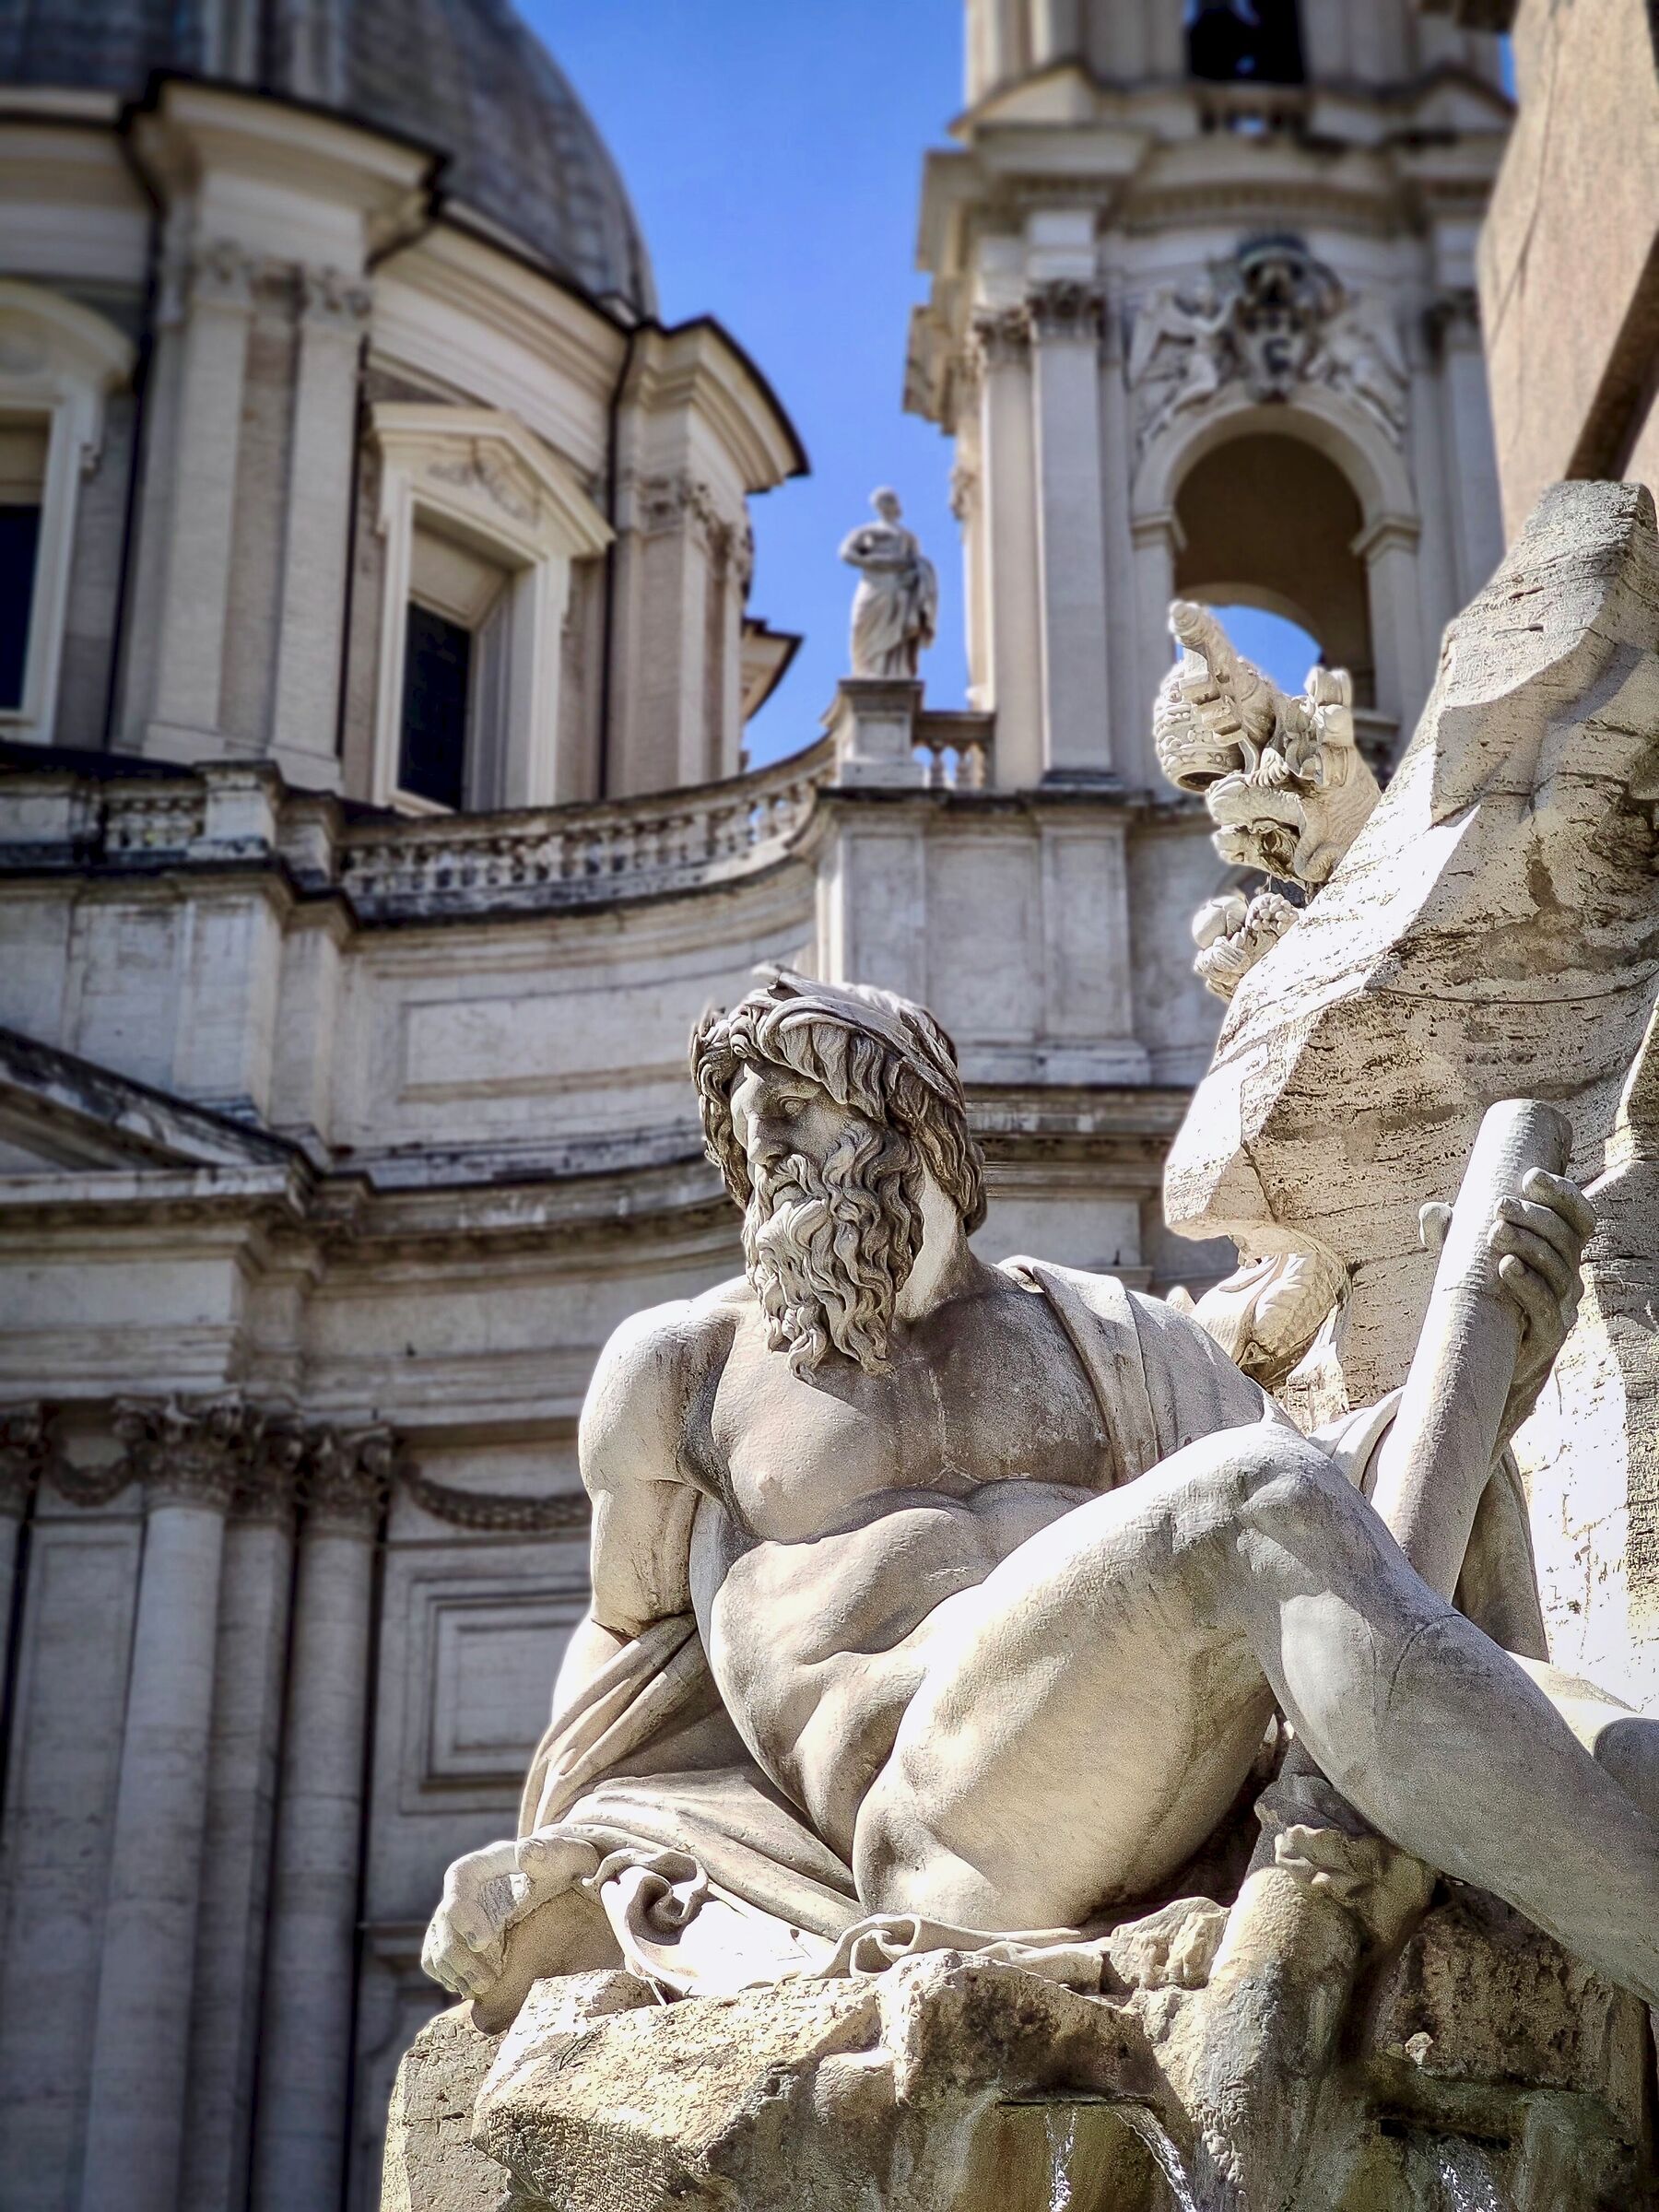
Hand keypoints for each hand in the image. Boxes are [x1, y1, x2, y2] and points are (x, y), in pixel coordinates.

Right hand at [420, 1831, 595, 2000]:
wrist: (553, 1883)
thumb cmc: (560, 1867)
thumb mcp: (565, 1855)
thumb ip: (551, 1852)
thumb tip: (526, 1852)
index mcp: (480, 1865)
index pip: (459, 1883)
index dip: (464, 1915)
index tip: (484, 1942)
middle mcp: (460, 1890)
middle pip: (443, 1922)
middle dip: (460, 1956)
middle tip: (487, 1983)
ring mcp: (454, 1916)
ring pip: (436, 1945)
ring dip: (454, 1972)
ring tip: (482, 1989)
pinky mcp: (454, 1938)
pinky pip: (435, 1960)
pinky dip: (448, 1976)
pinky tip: (469, 1988)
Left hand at [1420, 1168, 1594, 1436]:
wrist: (1485, 1359)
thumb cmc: (1480, 1298)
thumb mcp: (1464, 1260)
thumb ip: (1452, 1235)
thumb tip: (1433, 1211)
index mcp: (1557, 1250)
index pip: (1577, 1215)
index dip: (1562, 1193)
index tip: (1530, 1176)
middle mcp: (1568, 1275)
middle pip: (1566, 1237)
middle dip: (1535, 1216)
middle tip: (1500, 1206)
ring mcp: (1563, 1306)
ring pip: (1560, 1268)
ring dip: (1529, 1245)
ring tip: (1496, 1232)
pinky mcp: (1549, 1335)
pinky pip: (1547, 1308)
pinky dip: (1527, 1285)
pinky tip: (1505, 1266)